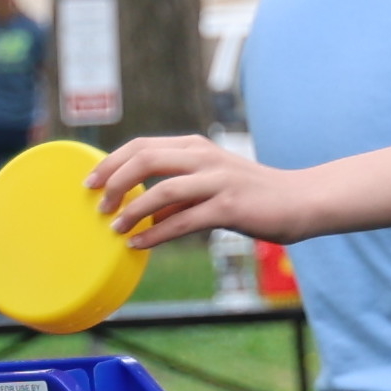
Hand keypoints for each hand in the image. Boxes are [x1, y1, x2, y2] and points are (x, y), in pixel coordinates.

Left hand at [91, 132, 304, 244]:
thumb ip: (177, 194)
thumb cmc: (252, 196)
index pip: (142, 145)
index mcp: (195, 147)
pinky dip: (156, 234)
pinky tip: (139, 245)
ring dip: (133, 210)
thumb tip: (140, 212)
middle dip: (114, 181)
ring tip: (116, 228)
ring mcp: (217, 180)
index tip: (90, 181)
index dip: (111, 162)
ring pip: (161, 189)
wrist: (300, 201)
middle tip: (99, 204)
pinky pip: (183, 220)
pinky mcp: (229, 206)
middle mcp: (203, 157)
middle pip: (145, 159)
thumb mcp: (210, 185)